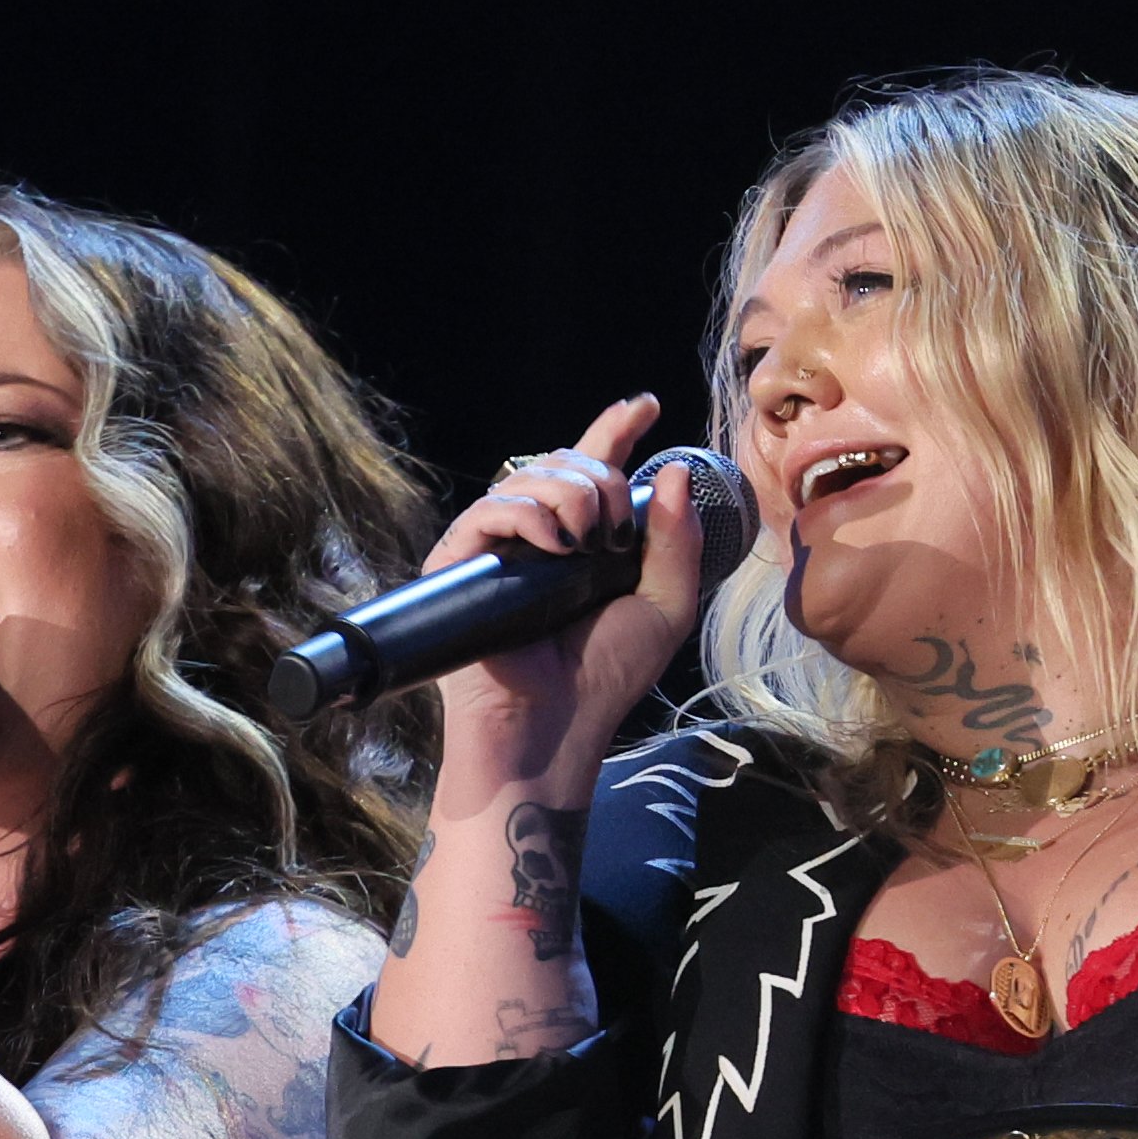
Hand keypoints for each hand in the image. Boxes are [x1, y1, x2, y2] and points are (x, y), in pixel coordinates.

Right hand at [424, 393, 718, 803]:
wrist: (553, 731)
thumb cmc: (604, 680)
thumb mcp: (664, 607)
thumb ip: (676, 542)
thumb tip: (673, 471)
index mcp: (583, 545)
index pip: (591, 471)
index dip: (614, 431)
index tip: (644, 407)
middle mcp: (537, 540)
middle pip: (563, 464)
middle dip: (600, 476)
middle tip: (618, 525)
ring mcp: (497, 551)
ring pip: (527, 476)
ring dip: (571, 492)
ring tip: (590, 538)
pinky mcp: (461, 566)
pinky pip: (489, 509)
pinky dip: (527, 512)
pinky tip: (555, 542)